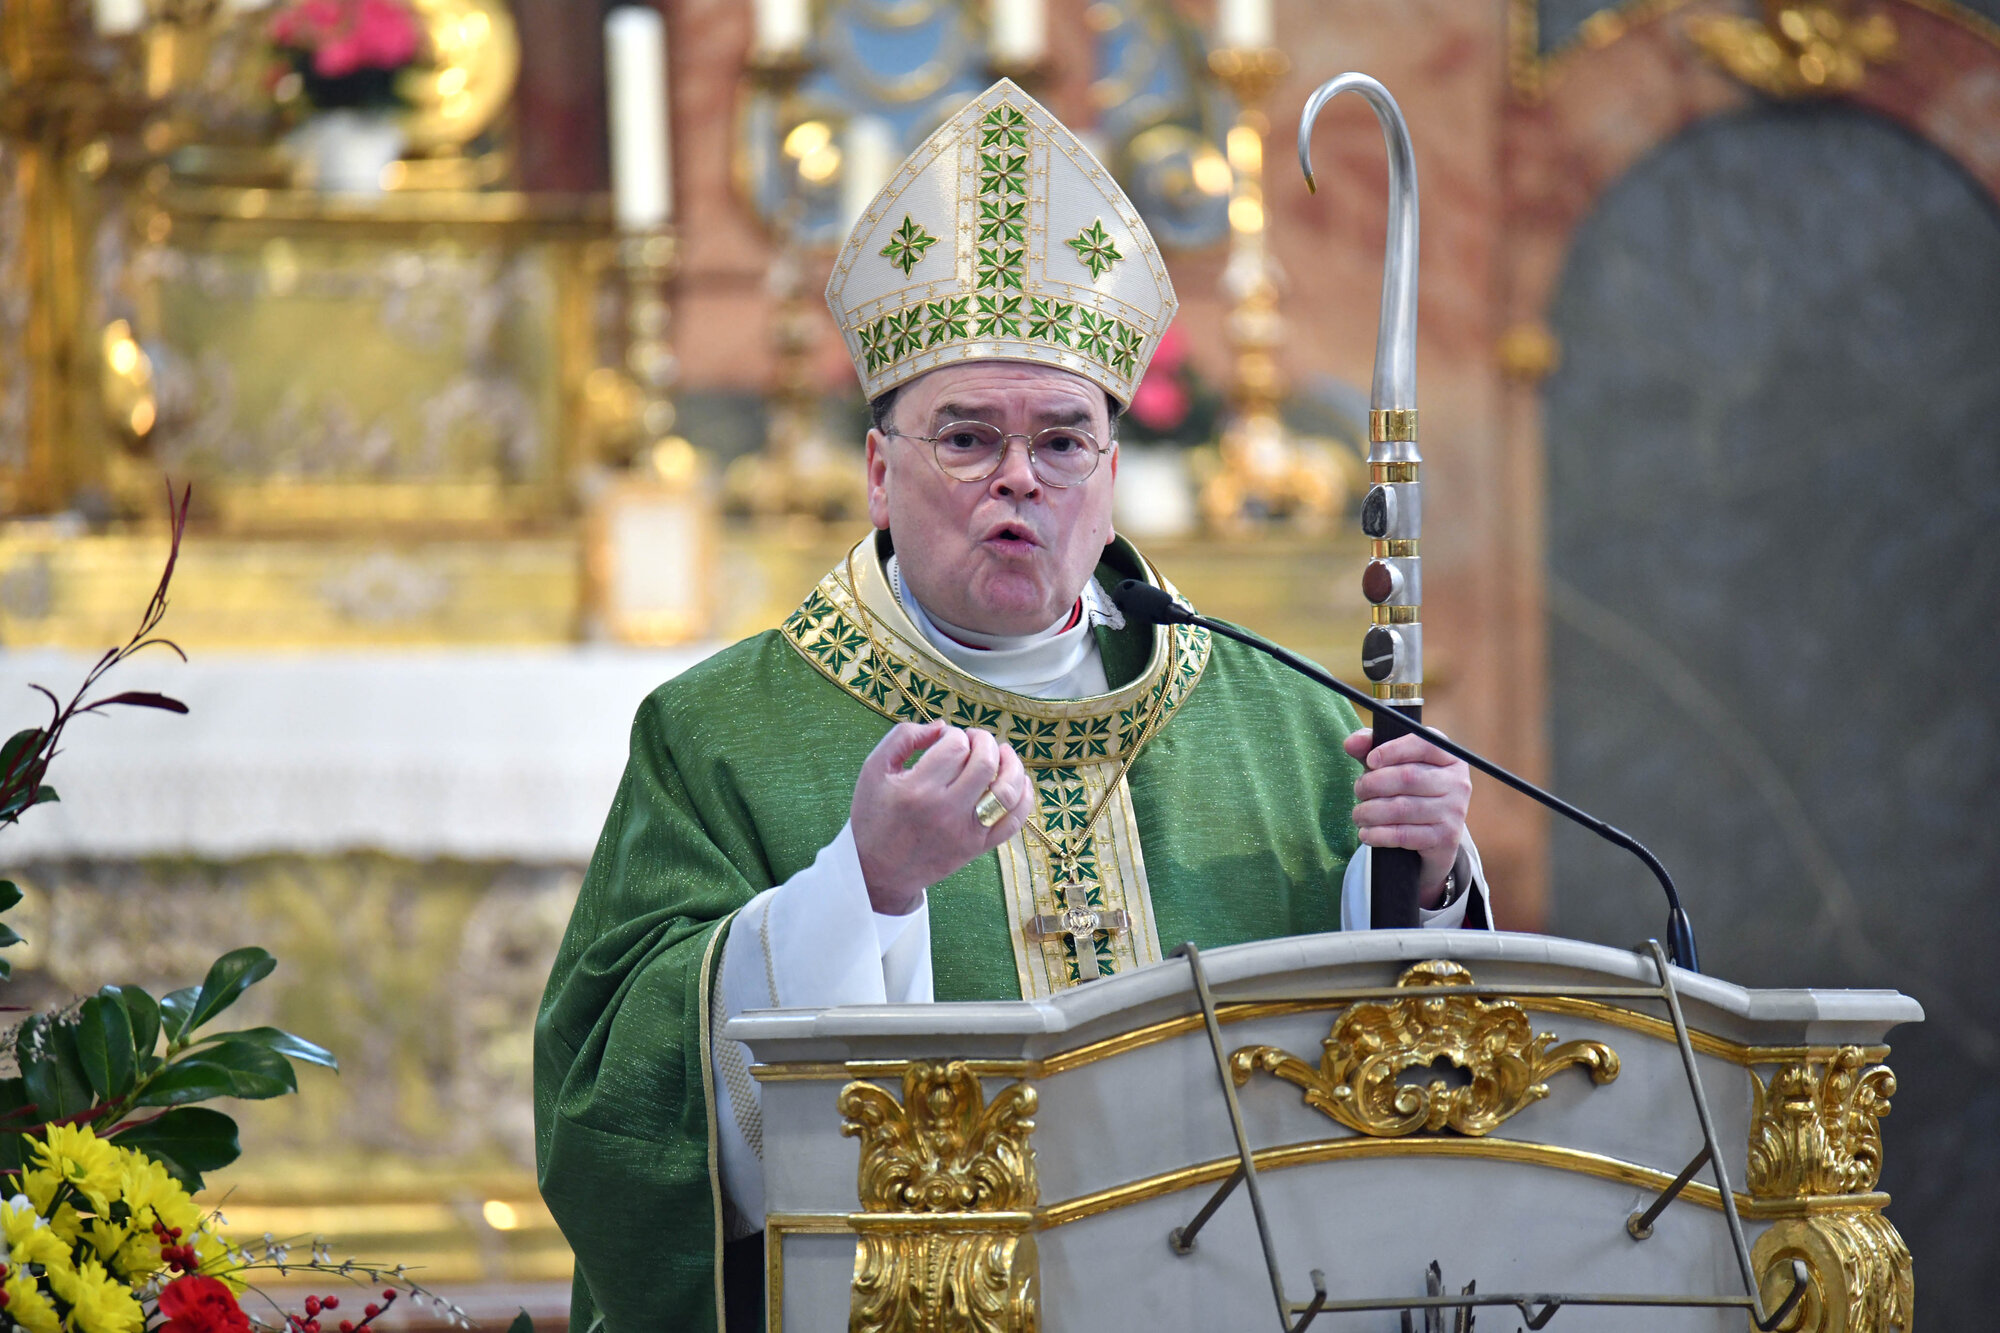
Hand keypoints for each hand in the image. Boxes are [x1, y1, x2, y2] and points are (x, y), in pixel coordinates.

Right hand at [852, 721, 1030, 914]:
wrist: (878, 871)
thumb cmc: (874, 815)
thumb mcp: (874, 769)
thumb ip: (903, 737)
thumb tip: (943, 726)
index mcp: (916, 790)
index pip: (956, 747)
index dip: (955, 734)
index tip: (945, 739)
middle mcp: (945, 812)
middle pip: (985, 763)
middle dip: (985, 741)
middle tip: (974, 740)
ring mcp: (966, 833)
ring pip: (1007, 791)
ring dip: (1012, 764)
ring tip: (1002, 753)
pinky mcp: (977, 848)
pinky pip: (1014, 822)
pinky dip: (1024, 797)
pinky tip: (1018, 780)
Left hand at [1343, 727, 1471, 907]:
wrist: (1432, 836)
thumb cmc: (1407, 791)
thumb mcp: (1391, 765)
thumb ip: (1370, 748)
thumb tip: (1351, 743)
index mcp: (1448, 756)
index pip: (1424, 744)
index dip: (1393, 750)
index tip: (1370, 760)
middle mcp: (1458, 782)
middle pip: (1409, 777)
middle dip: (1373, 783)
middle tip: (1358, 790)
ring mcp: (1455, 811)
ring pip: (1402, 808)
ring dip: (1370, 812)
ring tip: (1358, 814)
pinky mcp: (1446, 838)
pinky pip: (1404, 835)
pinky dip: (1378, 834)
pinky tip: (1366, 833)